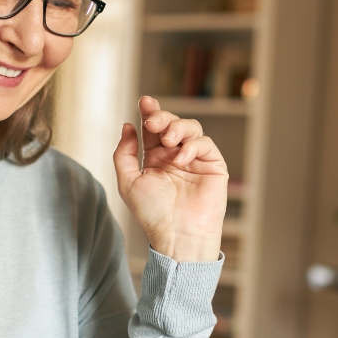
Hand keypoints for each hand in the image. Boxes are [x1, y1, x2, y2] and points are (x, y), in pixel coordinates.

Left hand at [113, 96, 228, 261]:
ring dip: (177, 128)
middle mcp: (175, 156)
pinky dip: (193, 145)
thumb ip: (124, 154)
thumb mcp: (128, 182)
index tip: (144, 102)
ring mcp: (195, 160)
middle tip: (153, 123)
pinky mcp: (213, 166)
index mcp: (155, 158)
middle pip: (171, 123)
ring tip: (167, 139)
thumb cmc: (152, 213)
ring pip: (191, 128)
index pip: (152, 128)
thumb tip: (127, 126)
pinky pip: (205, 144)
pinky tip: (181, 158)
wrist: (177, 234)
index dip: (149, 112)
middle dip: (162, 117)